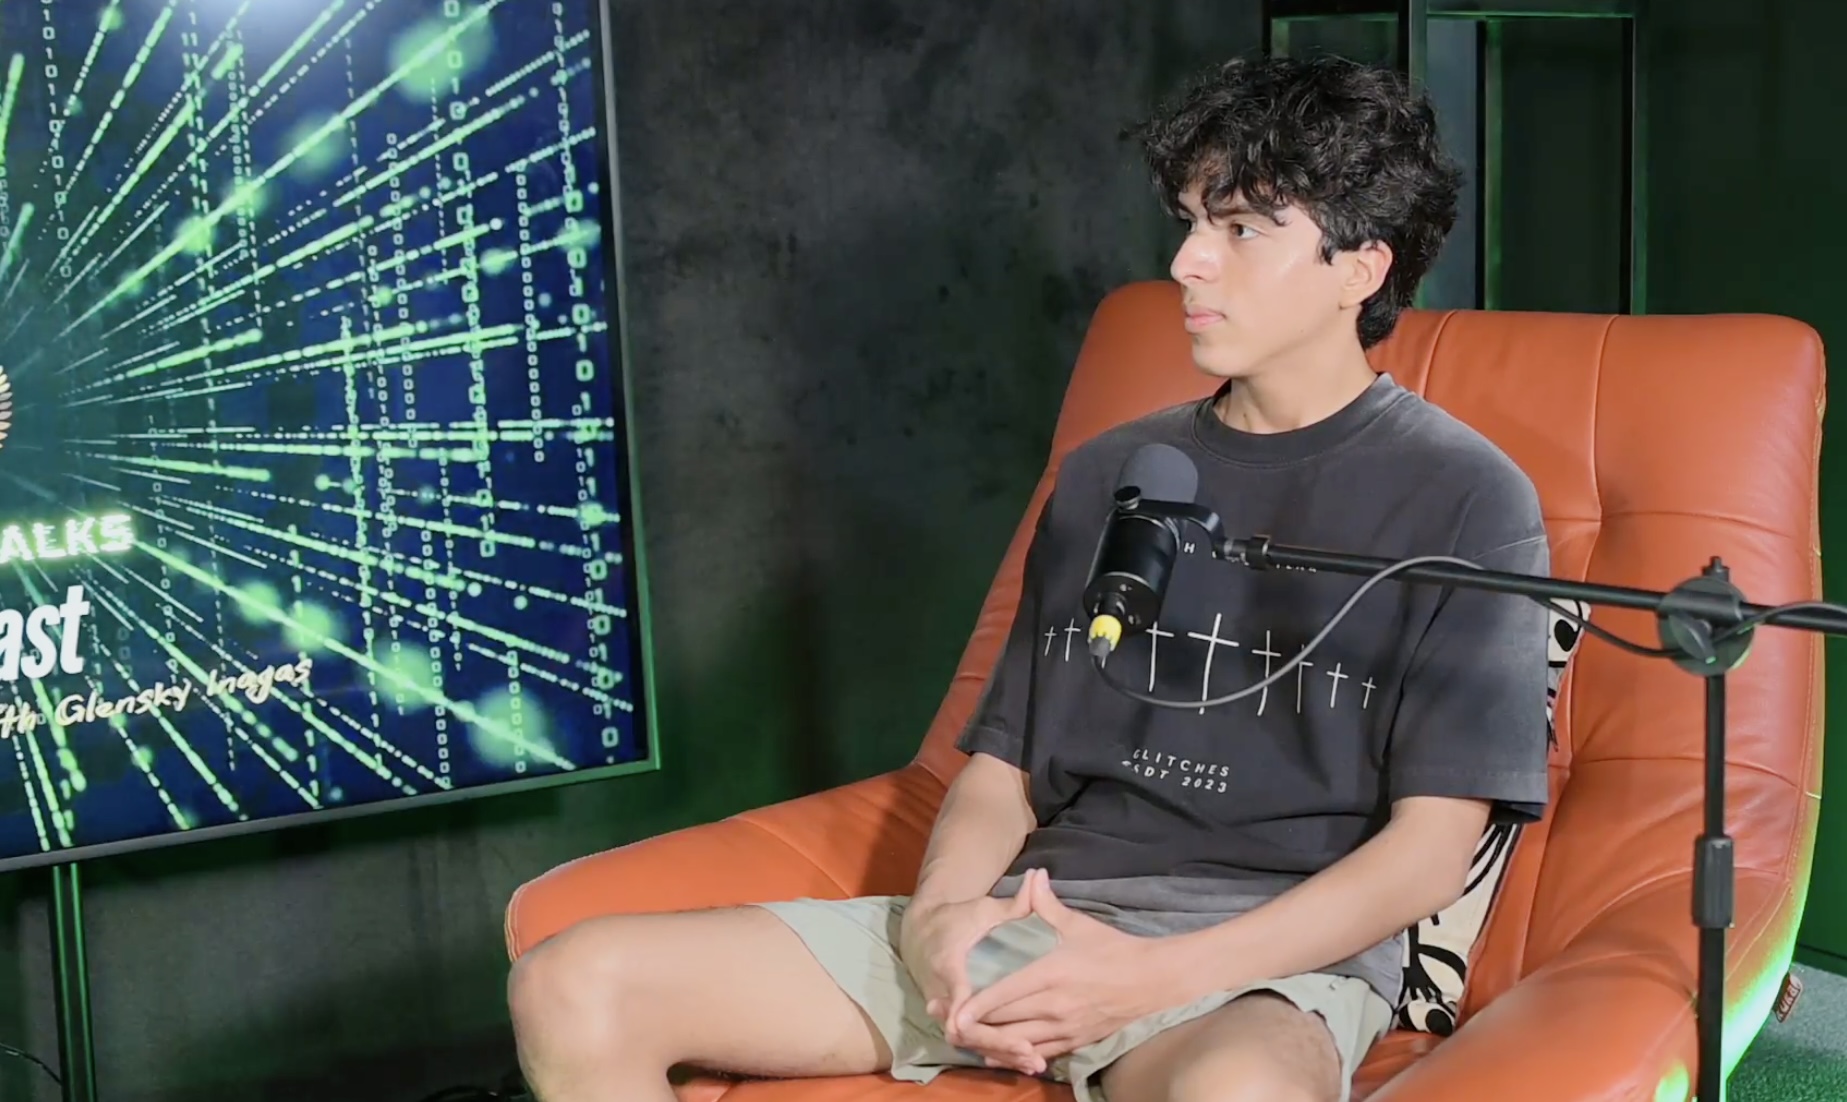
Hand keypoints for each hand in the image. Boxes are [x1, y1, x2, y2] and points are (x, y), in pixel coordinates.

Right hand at [898, 874, 1038, 1061]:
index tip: (973, 1024)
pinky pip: (974, 1042)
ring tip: (1035, 1063)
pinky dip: (997, 1052)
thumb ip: (1014, 902)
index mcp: (948, 962)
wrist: (921, 933)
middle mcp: (942, 992)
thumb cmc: (956, 919)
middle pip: (965, 1027)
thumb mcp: (982, 909)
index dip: (963, 1008)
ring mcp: (946, 1010)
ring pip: (971, 1040)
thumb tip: (1038, 877)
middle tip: (1028, 1052)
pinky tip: (1026, 1062)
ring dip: (1001, 1052)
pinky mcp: (953, 1020)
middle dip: (996, 1041)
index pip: (955, 990)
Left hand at [946, 873, 1177, 1071]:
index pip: (1005, 994)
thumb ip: (1047, 904)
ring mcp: (1065, 1027)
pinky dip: (1017, 1054)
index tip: (953, 1013)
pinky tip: (1000, 1054)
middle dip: (976, 1025)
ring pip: (1019, 1042)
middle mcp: (1054, 1005)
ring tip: (968, 1040)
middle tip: (949, 1023)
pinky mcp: (1076, 1041)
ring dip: (993, 1043)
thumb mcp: (1079, 924)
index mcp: (1050, 974)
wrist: (1151, 980)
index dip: (976, 1006)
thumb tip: (1034, 874)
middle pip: (1005, 1022)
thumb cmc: (1113, 949)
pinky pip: (1040, 1053)